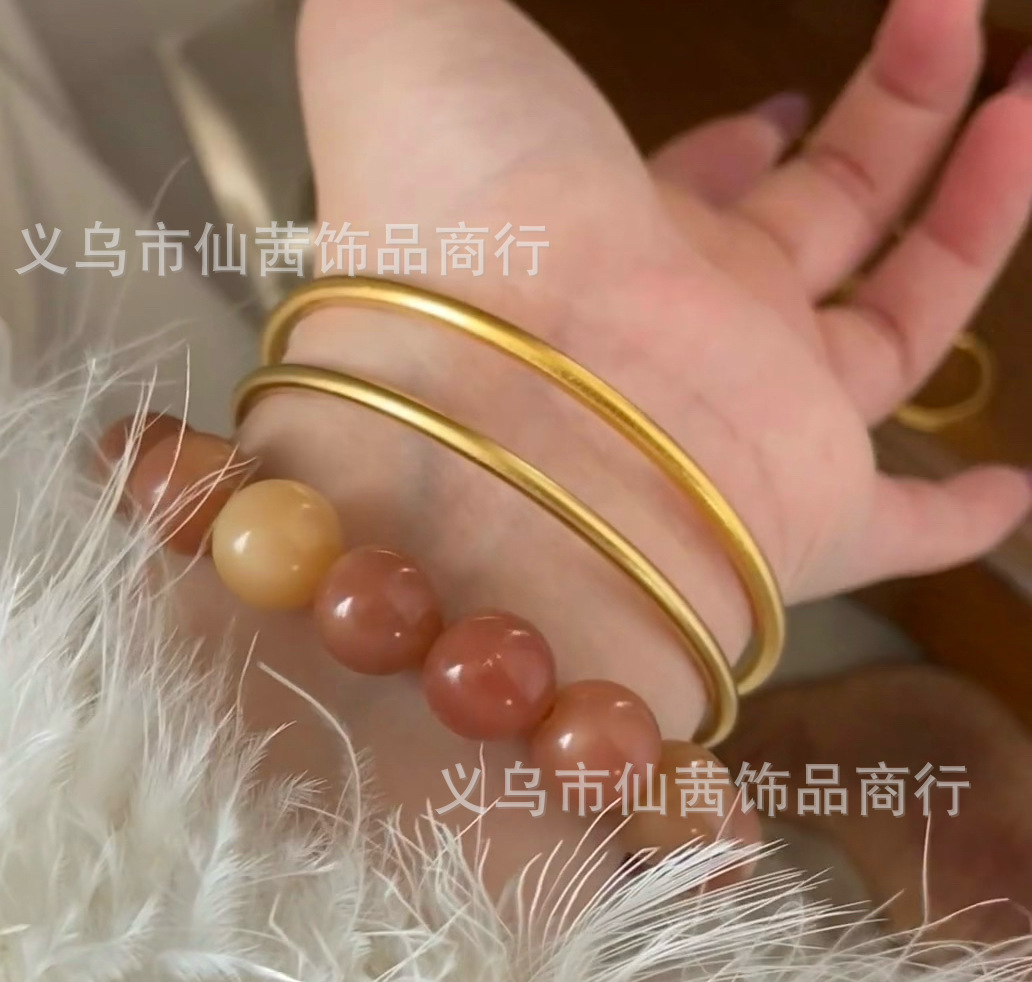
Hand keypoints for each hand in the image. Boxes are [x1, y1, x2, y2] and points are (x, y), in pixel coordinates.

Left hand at [291, 0, 1031, 608]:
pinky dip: (958, 517)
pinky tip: (1008, 489)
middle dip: (891, 128)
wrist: (483, 418)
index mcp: (614, 232)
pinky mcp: (812, 511)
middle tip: (950, 35)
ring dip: (974, 226)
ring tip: (1029, 110)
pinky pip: (900, 529)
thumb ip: (443, 3)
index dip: (738, 143)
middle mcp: (692, 327)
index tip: (776, 102)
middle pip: (817, 223)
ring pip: (895, 329)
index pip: (694, 187)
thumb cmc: (453, 208)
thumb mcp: (411, 37)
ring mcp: (759, 419)